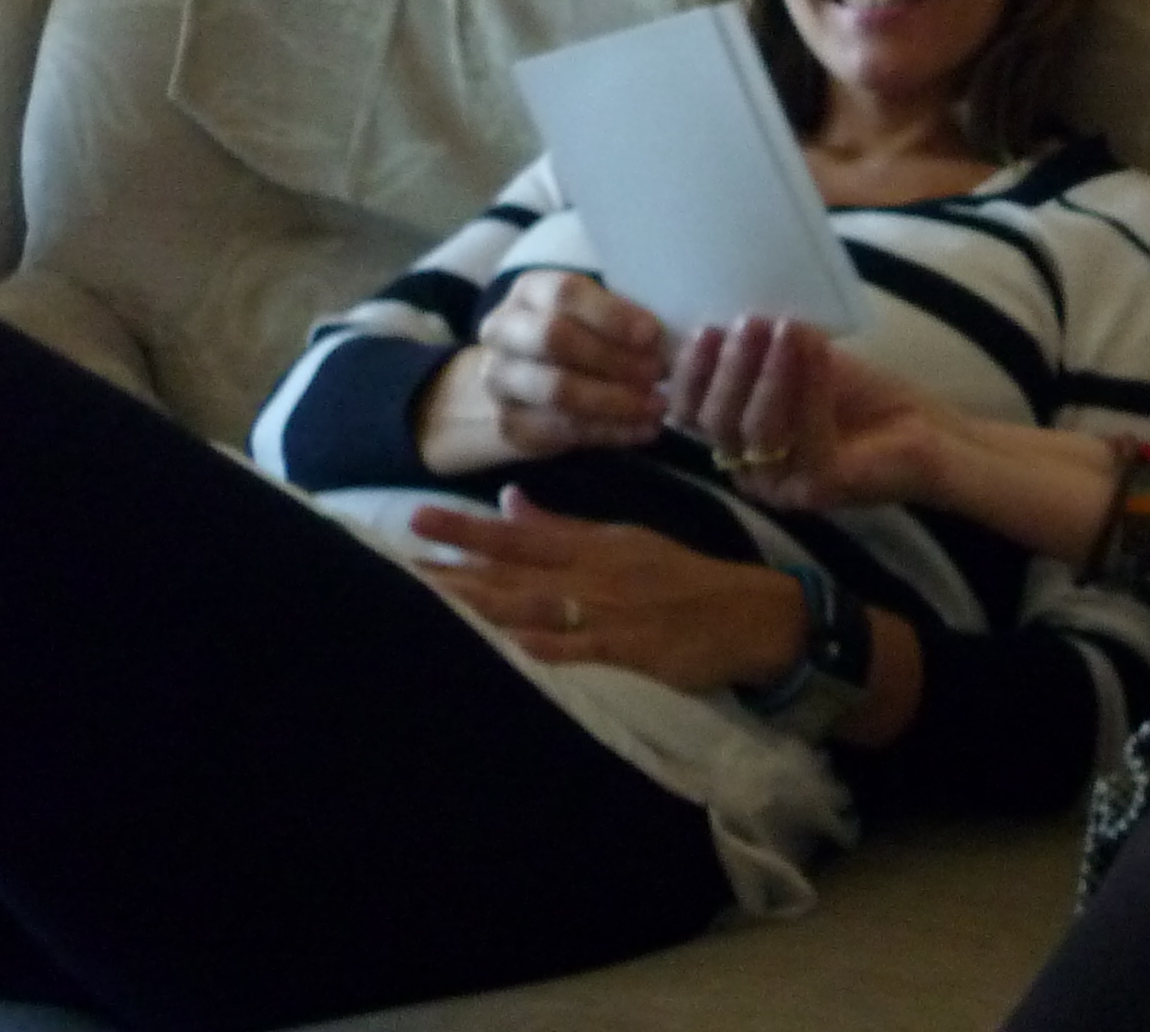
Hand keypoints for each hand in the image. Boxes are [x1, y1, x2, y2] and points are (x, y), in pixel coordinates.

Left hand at [407, 487, 807, 693]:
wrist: (749, 612)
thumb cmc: (683, 578)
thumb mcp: (625, 540)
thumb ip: (563, 526)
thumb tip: (507, 500)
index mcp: (595, 544)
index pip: (520, 534)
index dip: (467, 528)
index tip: (416, 517)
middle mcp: (594, 572)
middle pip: (514, 568)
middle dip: (457, 563)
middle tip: (399, 557)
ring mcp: (609, 612)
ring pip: (533, 605)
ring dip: (481, 601)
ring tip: (431, 596)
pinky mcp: (628, 649)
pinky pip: (575, 649)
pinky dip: (539, 645)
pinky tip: (504, 645)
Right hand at [416, 271, 667, 473]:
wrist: (527, 379)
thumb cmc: (579, 334)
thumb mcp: (597, 313)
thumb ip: (626, 319)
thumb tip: (671, 340)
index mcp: (530, 291)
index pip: (565, 293)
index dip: (611, 314)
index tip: (652, 335)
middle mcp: (503, 330)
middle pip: (555, 339)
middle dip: (613, 359)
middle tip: (657, 374)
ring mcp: (498, 378)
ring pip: (556, 391)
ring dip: (614, 400)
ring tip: (657, 407)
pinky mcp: (507, 422)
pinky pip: (560, 430)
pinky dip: (609, 431)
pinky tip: (643, 430)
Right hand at [672, 316, 958, 510]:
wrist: (930, 432)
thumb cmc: (864, 397)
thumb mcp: (803, 363)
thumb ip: (764, 349)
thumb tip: (727, 307)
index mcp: (736, 442)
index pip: (689, 415)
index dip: (690, 373)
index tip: (706, 327)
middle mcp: (749, 471)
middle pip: (715, 422)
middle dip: (730, 367)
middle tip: (749, 321)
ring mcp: (782, 486)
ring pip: (755, 429)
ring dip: (768, 372)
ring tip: (785, 327)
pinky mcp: (819, 489)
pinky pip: (805, 435)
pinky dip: (810, 383)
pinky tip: (817, 344)